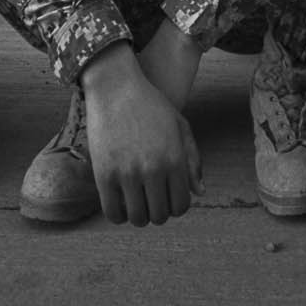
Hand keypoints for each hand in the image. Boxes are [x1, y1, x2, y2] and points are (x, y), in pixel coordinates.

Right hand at [81, 42, 198, 225]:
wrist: (115, 87)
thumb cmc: (151, 106)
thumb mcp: (179, 127)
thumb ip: (193, 160)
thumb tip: (201, 192)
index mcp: (175, 159)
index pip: (181, 205)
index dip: (176, 207)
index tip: (168, 198)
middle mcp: (153, 169)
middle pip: (159, 216)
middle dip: (158, 212)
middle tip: (151, 200)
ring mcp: (127, 173)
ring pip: (138, 218)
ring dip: (139, 215)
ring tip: (136, 201)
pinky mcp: (104, 174)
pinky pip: (113, 213)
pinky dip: (119, 216)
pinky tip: (121, 203)